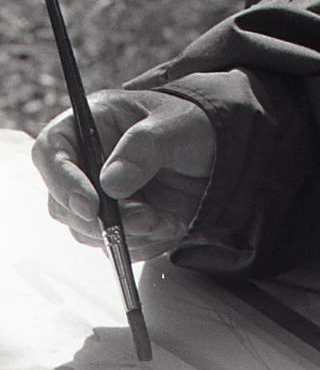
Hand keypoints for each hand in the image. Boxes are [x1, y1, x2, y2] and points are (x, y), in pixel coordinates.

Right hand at [32, 88, 215, 260]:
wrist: (219, 154)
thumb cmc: (193, 125)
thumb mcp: (178, 125)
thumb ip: (144, 147)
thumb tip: (110, 182)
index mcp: (92, 124)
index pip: (50, 150)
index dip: (61, 180)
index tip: (89, 205)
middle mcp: (87, 162)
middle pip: (62, 202)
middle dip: (100, 220)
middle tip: (143, 217)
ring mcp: (99, 196)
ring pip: (86, 231)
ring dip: (126, 234)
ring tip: (164, 219)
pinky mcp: (118, 222)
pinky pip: (115, 246)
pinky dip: (143, 243)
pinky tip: (170, 223)